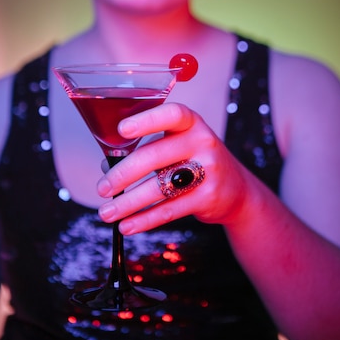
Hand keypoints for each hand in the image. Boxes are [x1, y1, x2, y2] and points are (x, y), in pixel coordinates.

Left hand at [97, 102, 246, 233]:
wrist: (236, 189)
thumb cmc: (195, 160)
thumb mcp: (178, 145)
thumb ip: (147, 149)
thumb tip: (107, 165)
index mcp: (191, 123)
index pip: (172, 114)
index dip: (146, 120)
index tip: (122, 130)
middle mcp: (202, 142)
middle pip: (156, 155)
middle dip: (124, 174)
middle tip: (102, 188)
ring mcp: (209, 170)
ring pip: (160, 187)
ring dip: (129, 202)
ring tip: (107, 212)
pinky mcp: (208, 197)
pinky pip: (170, 210)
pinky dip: (144, 219)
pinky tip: (127, 225)